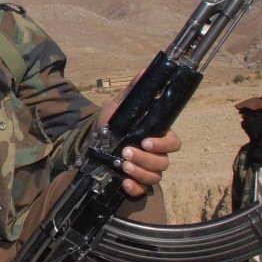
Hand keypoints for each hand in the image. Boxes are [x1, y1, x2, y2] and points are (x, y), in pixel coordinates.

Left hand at [98, 77, 181, 196]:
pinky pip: (142, 190)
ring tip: (122, 165)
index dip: (164, 144)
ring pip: (155, 176)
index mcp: (154, 136)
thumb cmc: (108, 126)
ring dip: (140, 171)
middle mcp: (153, 155)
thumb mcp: (116, 108)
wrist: (87, 147)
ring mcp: (145, 170)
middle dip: (146, 159)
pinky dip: (135, 188)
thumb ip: (131, 93)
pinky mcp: (133, 184)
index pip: (173, 142)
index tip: (146, 141)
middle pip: (164, 162)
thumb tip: (144, 70)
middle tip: (127, 152)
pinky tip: (124, 182)